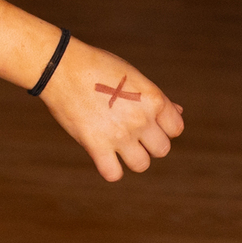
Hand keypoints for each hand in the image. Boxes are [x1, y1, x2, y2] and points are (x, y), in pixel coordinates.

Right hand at [40, 37, 186, 180]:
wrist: (62, 68)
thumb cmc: (99, 68)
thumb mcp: (134, 77)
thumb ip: (157, 99)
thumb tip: (179, 111)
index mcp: (153, 99)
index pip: (176, 128)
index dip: (164, 127)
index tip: (149, 123)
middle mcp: (141, 118)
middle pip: (162, 149)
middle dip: (149, 144)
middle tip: (132, 133)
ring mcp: (120, 134)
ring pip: (142, 165)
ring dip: (133, 158)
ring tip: (119, 145)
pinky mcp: (96, 146)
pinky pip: (114, 174)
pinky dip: (110, 169)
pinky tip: (104, 156)